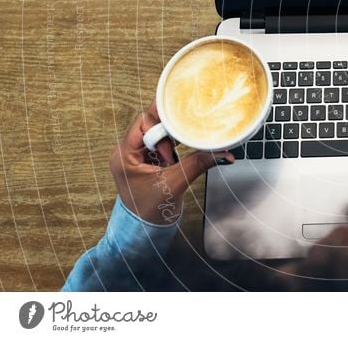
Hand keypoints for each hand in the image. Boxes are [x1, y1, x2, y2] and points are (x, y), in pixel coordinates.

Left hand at [109, 101, 233, 223]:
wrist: (146, 231)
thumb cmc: (151, 212)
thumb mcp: (175, 184)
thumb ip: (198, 163)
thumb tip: (223, 152)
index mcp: (124, 155)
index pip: (143, 122)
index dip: (163, 119)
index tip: (182, 117)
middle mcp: (127, 151)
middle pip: (151, 124)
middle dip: (171, 127)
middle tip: (189, 127)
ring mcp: (137, 155)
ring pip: (158, 131)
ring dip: (174, 136)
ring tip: (187, 142)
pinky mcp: (147, 159)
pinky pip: (162, 142)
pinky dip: (174, 142)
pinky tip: (185, 145)